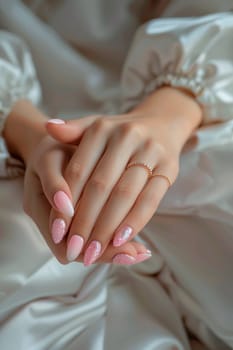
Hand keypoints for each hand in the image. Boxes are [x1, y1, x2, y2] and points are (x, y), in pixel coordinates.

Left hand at [46, 87, 201, 265]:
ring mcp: (150, 151)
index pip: (78, 171)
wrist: (162, 124)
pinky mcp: (169, 167)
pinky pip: (150, 199)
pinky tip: (121, 240)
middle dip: (85, 222)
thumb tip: (48, 128)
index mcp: (102, 128)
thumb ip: (72, 132)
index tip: (58, 231)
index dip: (66, 203)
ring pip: (124, 195)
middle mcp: (126, 136)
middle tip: (74, 250)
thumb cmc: (120, 134)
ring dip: (107, 227)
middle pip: (100, 186)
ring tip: (93, 252)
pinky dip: (135, 221)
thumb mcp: (95, 127)